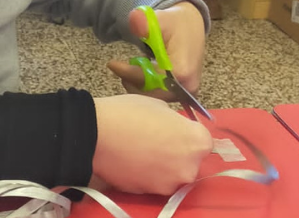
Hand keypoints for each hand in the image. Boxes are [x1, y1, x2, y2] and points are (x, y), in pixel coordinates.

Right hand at [91, 95, 212, 194]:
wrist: (95, 132)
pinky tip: (132, 160)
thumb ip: (174, 122)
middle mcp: (189, 168)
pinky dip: (147, 174)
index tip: (173, 128)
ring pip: (171, 174)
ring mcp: (169, 184)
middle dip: (177, 152)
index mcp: (197, 142)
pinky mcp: (149, 193)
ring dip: (162, 165)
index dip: (187, 133)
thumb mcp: (159, 105)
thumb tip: (172, 129)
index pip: (203, 140)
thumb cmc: (129, 112)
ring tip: (140, 151)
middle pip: (190, 161)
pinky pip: (153, 182)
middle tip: (155, 140)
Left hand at [106, 2, 205, 100]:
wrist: (191, 27)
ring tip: (130, 69)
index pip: (149, 80)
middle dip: (133, 82)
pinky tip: (142, 74)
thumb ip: (144, 22)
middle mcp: (187, 87)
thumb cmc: (175, 23)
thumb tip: (134, 20)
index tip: (112, 64)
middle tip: (120, 68)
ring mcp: (186, 93)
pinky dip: (147, 87)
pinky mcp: (183, 94)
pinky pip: (159, 96)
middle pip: (151, 95)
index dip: (129, 73)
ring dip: (139, 85)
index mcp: (182, 71)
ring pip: (154, 98)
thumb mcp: (159, 19)